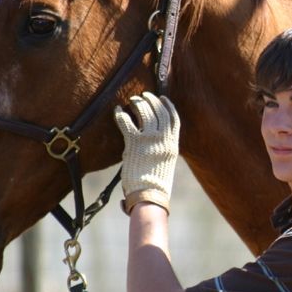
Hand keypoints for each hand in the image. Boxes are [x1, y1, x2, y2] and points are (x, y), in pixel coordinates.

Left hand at [113, 92, 179, 213]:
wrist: (149, 196)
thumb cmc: (155, 187)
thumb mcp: (165, 165)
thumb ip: (161, 152)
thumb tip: (152, 147)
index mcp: (173, 145)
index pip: (174, 119)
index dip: (168, 106)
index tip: (162, 98)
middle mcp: (164, 140)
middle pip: (160, 112)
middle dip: (152, 100)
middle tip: (144, 96)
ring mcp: (150, 140)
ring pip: (146, 113)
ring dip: (139, 104)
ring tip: (133, 100)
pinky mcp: (134, 143)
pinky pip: (127, 122)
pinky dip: (121, 114)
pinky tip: (118, 111)